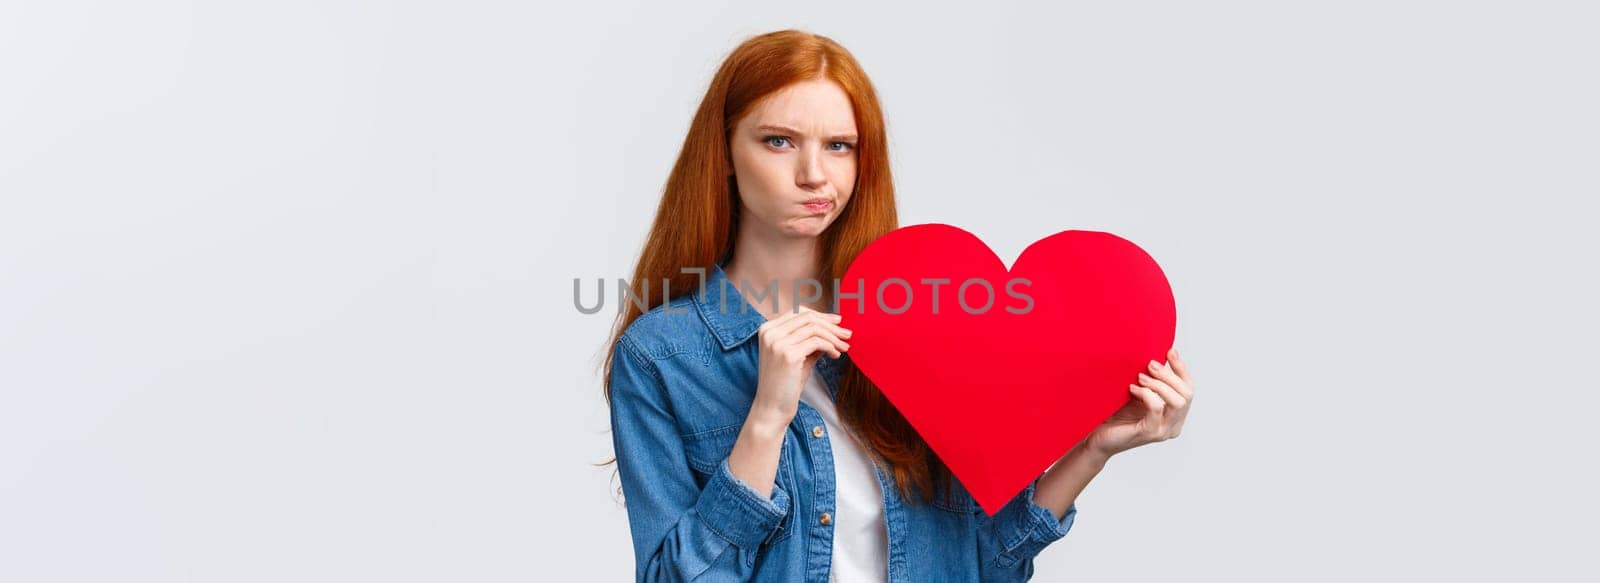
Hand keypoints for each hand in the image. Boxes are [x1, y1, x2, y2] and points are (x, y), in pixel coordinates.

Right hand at [749, 305, 851, 423]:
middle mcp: (770, 332)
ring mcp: (777, 342)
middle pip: (807, 317)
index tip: (837, 322)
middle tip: (847, 334)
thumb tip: (833, 328)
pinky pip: (817, 342)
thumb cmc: (785, 384)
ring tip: (844, 347)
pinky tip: (835, 356)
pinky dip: (830, 347)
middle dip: (831, 325)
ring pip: (814, 328)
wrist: (772, 408)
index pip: (798, 312)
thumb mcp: (798, 356)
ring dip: (833, 337)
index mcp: (767, 329)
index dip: (820, 315)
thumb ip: (810, 340)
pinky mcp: (788, 354)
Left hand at [1083, 347, 1193, 457]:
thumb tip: (1158, 356)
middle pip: (1187, 394)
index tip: (1170, 351)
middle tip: (1150, 364)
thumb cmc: (1117, 414)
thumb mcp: (1139, 393)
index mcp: (1175, 415)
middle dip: (1169, 375)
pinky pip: (1156, 407)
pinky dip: (1146, 393)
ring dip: (1159, 384)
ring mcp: (1164, 431)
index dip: (1181, 369)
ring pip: (1177, 402)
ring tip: (1140, 376)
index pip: (1188, 389)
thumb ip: (1152, 381)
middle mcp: (1173, 425)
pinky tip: (1132, 389)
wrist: (1099, 437)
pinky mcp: (1150, 433)